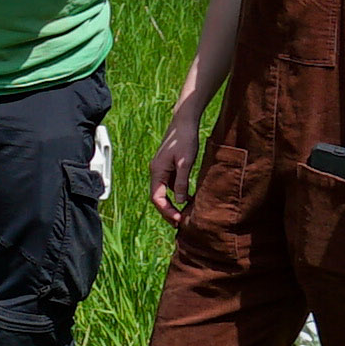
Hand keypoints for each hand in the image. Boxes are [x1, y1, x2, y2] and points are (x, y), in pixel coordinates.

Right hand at [149, 105, 206, 223]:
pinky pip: (170, 185)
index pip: (156, 198)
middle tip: (180, 224)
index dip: (167, 211)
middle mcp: (156, 171)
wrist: (184, 121)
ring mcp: (161, 169)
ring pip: (163, 192)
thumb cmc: (185, 139)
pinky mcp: (168, 166)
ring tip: (184, 215)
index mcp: (157, 171)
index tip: (178, 220)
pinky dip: (177, 194)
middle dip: (168, 211)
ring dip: (172, 204)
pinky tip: (188, 199)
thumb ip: (181, 182)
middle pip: (157, 197)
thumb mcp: (185, 162)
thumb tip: (179, 202)